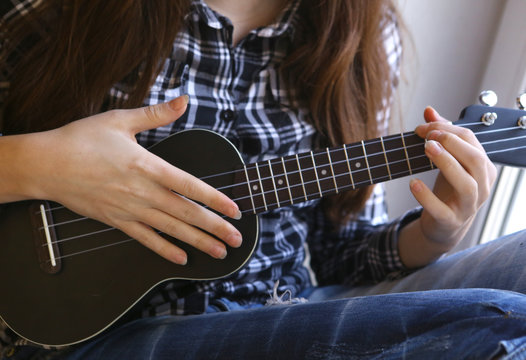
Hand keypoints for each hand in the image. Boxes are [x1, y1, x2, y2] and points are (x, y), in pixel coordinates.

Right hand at [31, 95, 241, 264]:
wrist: (47, 164)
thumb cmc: (82, 139)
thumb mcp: (121, 120)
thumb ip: (157, 113)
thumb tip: (184, 100)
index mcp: (148, 165)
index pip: (190, 185)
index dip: (215, 199)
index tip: (235, 210)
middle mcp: (143, 191)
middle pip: (186, 212)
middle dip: (215, 227)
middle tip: (237, 240)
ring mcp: (130, 209)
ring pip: (171, 229)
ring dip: (197, 242)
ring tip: (219, 253)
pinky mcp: (116, 220)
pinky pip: (145, 238)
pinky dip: (164, 249)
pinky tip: (181, 258)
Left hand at [399, 106, 496, 266]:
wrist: (444, 225)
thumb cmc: (448, 189)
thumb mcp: (447, 162)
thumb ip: (440, 136)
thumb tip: (429, 110)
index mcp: (484, 168)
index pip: (471, 141)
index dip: (446, 129)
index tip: (422, 127)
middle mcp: (482, 186)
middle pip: (475, 159)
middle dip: (451, 142)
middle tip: (427, 136)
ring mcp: (468, 206)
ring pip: (466, 184)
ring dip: (446, 163)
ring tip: (426, 148)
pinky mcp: (450, 221)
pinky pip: (441, 210)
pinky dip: (426, 196)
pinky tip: (412, 183)